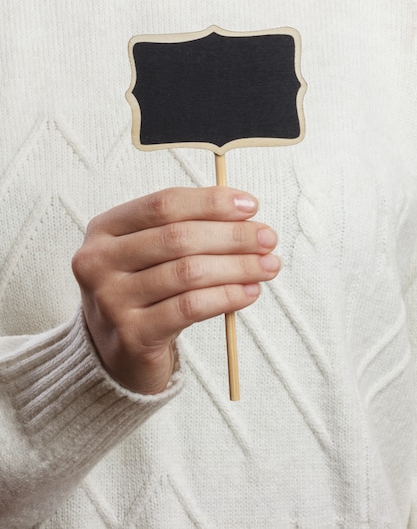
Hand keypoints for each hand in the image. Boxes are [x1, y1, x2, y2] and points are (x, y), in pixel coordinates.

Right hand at [72, 187, 280, 394]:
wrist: (118, 353)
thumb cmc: (143, 293)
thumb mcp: (149, 253)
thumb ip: (186, 229)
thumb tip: (245, 216)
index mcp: (104, 229)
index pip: (163, 204)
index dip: (211, 202)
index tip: (250, 206)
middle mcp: (98, 261)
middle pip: (178, 237)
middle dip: (232, 235)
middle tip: (268, 239)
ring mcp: (110, 300)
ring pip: (188, 272)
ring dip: (238, 266)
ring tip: (267, 265)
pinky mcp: (131, 335)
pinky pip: (190, 307)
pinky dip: (227, 296)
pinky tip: (249, 292)